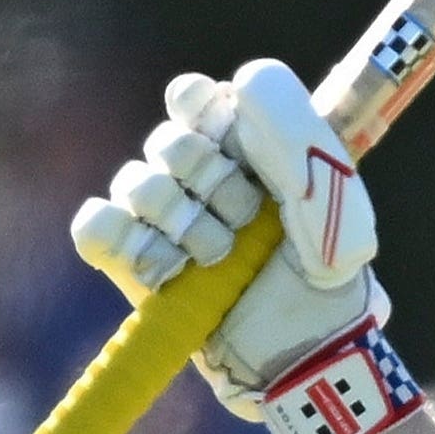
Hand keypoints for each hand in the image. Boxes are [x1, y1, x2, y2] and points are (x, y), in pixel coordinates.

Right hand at [71, 59, 386, 416]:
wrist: (303, 351)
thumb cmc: (327, 278)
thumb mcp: (339, 208)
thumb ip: (298, 140)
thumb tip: (243, 82)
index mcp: (241, 147)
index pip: (194, 96)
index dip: (205, 112)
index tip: (237, 142)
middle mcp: (192, 175)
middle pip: (168, 141)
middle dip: (212, 182)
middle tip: (248, 219)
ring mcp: (155, 216)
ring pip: (136, 183)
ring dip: (183, 222)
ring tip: (221, 258)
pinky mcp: (125, 260)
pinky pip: (95, 224)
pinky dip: (131, 243)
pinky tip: (172, 270)